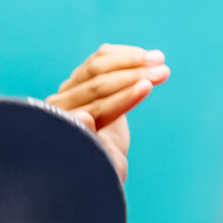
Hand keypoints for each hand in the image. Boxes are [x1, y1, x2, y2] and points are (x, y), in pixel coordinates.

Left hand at [44, 43, 169, 183]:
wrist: (100, 159)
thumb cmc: (107, 168)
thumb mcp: (107, 167)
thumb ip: (93, 146)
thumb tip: (82, 117)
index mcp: (64, 130)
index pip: (95, 110)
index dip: (123, 98)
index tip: (148, 87)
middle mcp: (59, 107)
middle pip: (96, 86)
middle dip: (132, 77)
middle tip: (164, 72)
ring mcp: (68, 90)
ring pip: (97, 67)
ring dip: (132, 62)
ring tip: (161, 61)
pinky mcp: (79, 79)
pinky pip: (99, 59)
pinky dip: (123, 55)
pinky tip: (146, 56)